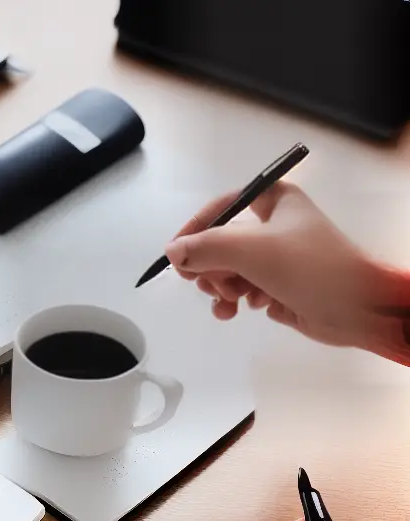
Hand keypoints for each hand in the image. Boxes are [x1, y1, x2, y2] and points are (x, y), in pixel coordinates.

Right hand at [165, 182, 397, 350]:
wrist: (357, 309)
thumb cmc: (309, 267)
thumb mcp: (251, 250)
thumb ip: (206, 247)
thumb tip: (171, 252)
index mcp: (274, 202)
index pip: (222, 206)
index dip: (195, 228)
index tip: (178, 254)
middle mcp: (274, 226)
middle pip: (220, 242)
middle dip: (210, 267)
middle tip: (209, 284)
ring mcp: (276, 258)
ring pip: (228, 269)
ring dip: (220, 287)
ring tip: (230, 302)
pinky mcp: (278, 286)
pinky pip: (242, 290)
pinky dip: (234, 301)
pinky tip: (238, 311)